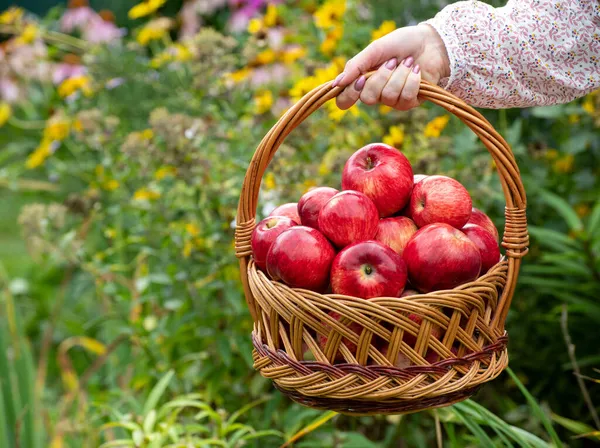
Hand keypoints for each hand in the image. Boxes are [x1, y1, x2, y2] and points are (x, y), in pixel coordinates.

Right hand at [333, 24, 449, 110]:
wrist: (430, 42)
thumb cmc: (401, 44)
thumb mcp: (375, 50)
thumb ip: (355, 66)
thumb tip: (336, 83)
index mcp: (362, 81)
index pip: (344, 101)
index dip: (349, 95)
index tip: (360, 80)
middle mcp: (375, 93)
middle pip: (368, 99)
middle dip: (381, 78)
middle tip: (391, 62)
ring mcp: (392, 100)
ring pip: (388, 97)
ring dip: (400, 75)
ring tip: (408, 62)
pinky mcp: (409, 102)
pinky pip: (405, 97)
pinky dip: (412, 80)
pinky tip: (416, 70)